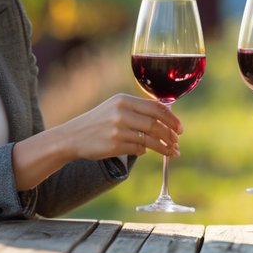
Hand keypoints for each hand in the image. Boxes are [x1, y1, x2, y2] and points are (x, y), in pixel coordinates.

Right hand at [62, 93, 181, 160]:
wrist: (73, 137)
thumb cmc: (99, 122)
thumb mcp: (116, 107)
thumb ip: (138, 109)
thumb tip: (167, 116)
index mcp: (123, 100)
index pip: (156, 108)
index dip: (172, 119)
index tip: (180, 128)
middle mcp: (121, 113)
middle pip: (155, 124)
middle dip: (170, 135)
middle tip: (177, 142)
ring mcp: (117, 130)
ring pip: (149, 139)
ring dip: (163, 147)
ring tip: (172, 152)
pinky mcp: (114, 145)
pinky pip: (138, 149)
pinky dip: (145, 151)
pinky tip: (147, 152)